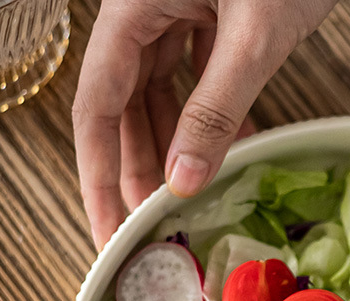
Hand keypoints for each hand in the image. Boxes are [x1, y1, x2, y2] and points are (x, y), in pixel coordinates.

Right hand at [73, 0, 337, 249]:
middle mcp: (145, 11)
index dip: (100, 173)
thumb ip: (215, 109)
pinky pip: (196, 79)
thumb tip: (183, 180)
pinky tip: (230, 149)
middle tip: (150, 229)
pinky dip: (211, 119)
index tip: (110, 227)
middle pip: (124, 108)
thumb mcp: (252, 39)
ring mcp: (177, 13)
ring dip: (175, 150)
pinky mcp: (210, 18)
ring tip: (189, 199)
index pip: (97, 106)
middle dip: (137, 170)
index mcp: (133, 7)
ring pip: (160, 97)